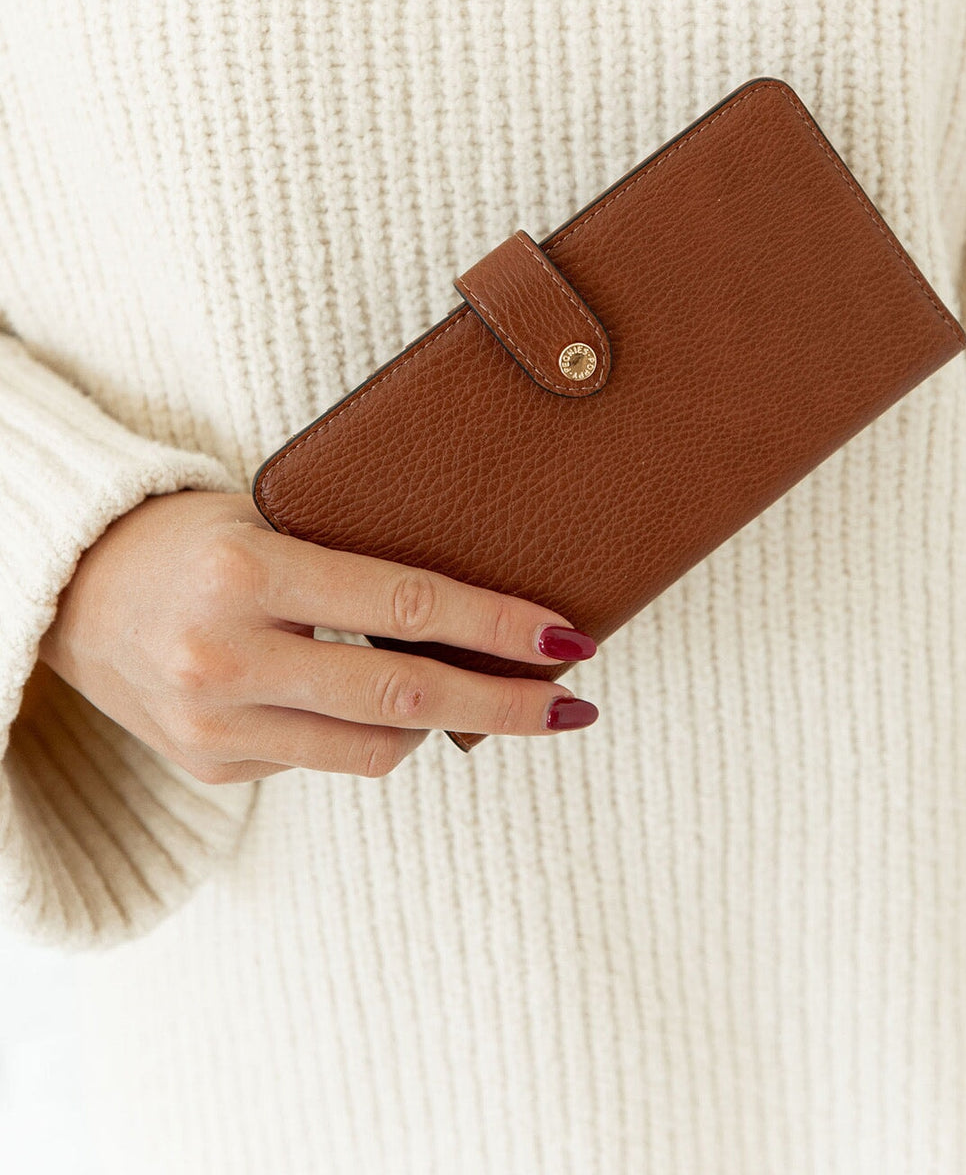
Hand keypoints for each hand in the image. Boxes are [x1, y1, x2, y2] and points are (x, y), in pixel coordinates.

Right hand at [37, 491, 598, 784]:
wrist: (71, 589)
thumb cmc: (187, 536)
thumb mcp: (265, 521)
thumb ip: (350, 571)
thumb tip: (468, 620)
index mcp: (247, 575)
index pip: (404, 607)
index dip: (496, 627)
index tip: (566, 638)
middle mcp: (226, 658)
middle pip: (404, 698)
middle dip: (505, 704)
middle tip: (573, 703)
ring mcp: (215, 725)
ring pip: (373, 750)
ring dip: (442, 728)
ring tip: (480, 697)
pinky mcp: (211, 765)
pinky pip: (322, 759)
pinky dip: (364, 732)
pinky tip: (371, 702)